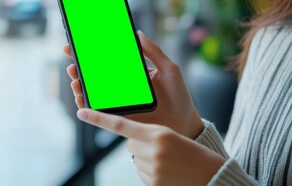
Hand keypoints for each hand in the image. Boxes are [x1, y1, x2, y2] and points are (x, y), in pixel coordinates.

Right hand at [63, 31, 203, 138]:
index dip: (93, 52)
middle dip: (79, 67)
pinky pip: (98, 111)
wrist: (184, 123)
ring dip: (79, 84)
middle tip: (71, 59)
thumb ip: (154, 51)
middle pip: (96, 75)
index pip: (109, 60)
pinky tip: (80, 98)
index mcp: (132, 73)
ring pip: (93, 92)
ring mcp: (119, 101)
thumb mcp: (169, 69)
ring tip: (74, 79)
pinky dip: (86, 105)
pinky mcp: (118, 116)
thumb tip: (138, 33)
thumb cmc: (179, 96)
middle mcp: (122, 86)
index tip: (79, 42)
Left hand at [77, 109, 224, 185]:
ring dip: (147, 158)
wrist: (210, 176)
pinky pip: (142, 172)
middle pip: (131, 143)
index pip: (120, 125)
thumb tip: (130, 141)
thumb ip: (149, 135)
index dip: (98, 118)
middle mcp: (151, 151)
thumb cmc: (192, 152)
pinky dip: (151, 171)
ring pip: (136, 158)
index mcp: (157, 134)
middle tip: (163, 148)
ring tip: (169, 161)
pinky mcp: (152, 183)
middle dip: (141, 143)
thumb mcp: (171, 136)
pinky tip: (167, 171)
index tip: (81, 111)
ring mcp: (151, 169)